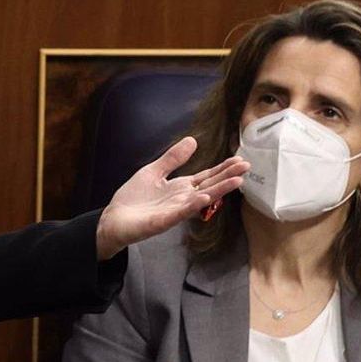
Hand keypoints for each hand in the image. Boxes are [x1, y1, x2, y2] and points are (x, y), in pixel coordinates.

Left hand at [94, 137, 247, 260]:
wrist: (114, 219)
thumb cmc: (134, 198)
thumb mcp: (153, 171)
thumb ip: (172, 158)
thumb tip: (192, 140)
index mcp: (181, 188)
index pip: (206, 177)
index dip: (222, 168)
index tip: (240, 159)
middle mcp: (183, 200)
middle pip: (209, 186)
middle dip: (227, 177)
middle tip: (246, 167)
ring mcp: (175, 211)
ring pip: (201, 200)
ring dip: (218, 191)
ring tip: (236, 181)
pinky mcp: (163, 221)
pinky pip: (180, 212)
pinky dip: (193, 205)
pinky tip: (204, 197)